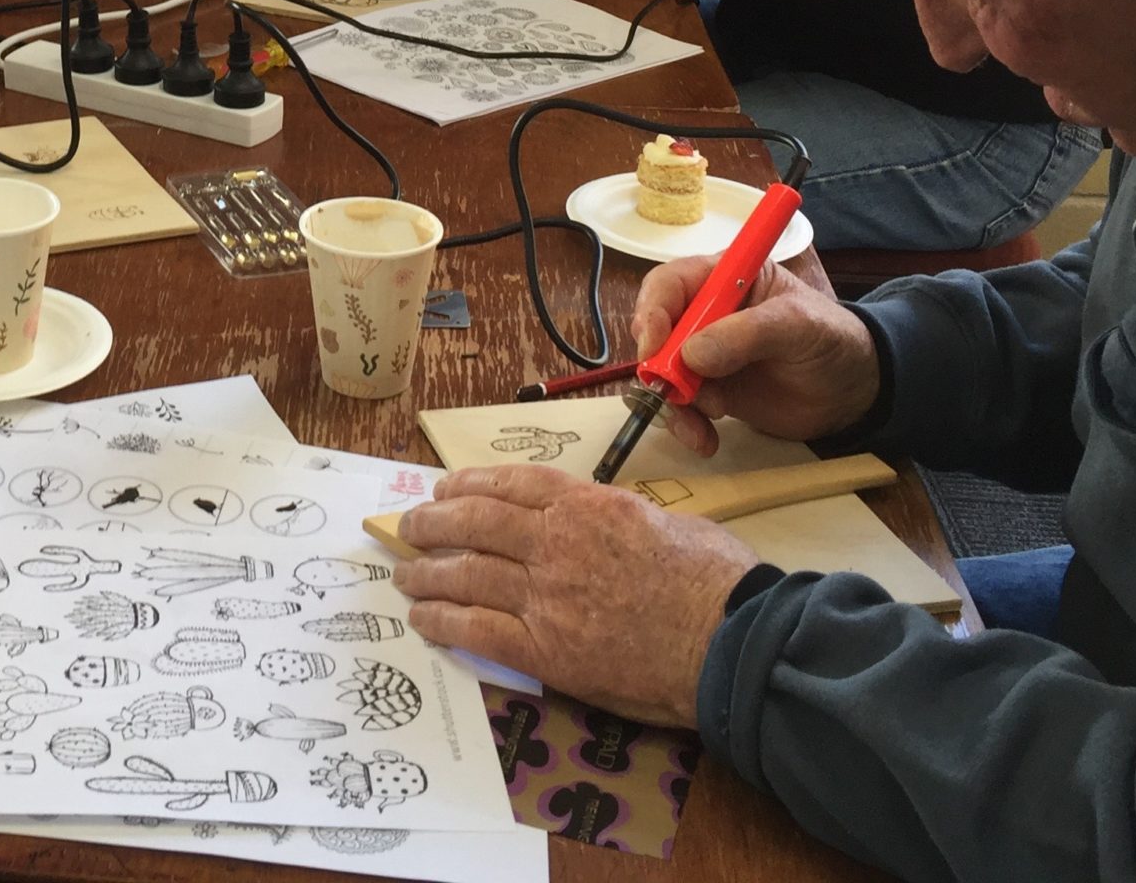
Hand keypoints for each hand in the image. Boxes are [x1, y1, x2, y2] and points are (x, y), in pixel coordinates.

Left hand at [394, 467, 757, 726]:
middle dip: (433, 523)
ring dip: (426, 572)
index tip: (444, 489)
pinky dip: (443, 622)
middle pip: (474, 522)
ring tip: (404, 574)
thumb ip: (618, 517)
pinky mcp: (546, 650)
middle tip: (410, 527)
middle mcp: (557, 543)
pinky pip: (477, 630)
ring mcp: (547, 597)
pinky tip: (423, 619)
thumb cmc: (717, 581)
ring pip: (465, 574)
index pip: (510, 484)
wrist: (731, 643)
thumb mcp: (667, 522)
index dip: (467, 484)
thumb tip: (598, 523)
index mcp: (588, 505)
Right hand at [631, 248, 877, 455]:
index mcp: (724, 279)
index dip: (653, 311)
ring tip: (706, 423)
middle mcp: (705, 313)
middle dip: (659, 364)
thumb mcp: (799, 326)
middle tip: (675, 392)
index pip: (670, 284)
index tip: (654, 347)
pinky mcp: (709, 390)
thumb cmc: (831, 340)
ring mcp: (703, 354)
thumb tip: (692, 355)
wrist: (853, 391)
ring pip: (661, 374)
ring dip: (673, 403)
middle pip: (655, 330)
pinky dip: (686, 424)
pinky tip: (706, 439)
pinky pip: (679, 406)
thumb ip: (748, 334)